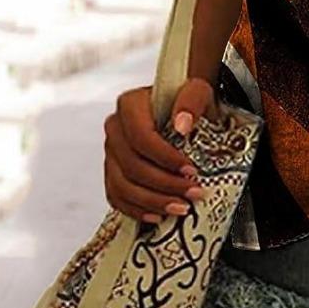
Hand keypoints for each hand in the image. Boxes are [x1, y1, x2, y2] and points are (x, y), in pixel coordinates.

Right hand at [103, 78, 216, 223]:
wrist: (180, 108)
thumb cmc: (188, 100)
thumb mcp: (197, 92)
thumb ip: (191, 101)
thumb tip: (181, 125)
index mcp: (129, 105)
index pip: (141, 137)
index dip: (165, 158)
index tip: (190, 170)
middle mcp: (114, 128)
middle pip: (132, 166)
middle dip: (164, 184)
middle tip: (193, 193)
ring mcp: (111, 152)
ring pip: (122, 186)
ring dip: (153, 202)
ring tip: (182, 208)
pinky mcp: (113, 171)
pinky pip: (117, 197)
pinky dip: (137, 210)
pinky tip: (158, 215)